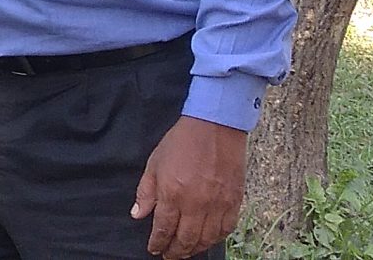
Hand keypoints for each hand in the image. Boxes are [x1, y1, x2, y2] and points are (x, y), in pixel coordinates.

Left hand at [133, 116, 247, 258]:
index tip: (154, 249)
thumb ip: (146, 192)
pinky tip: (208, 240)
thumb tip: (138, 215)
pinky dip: (216, 238)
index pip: (163, 228)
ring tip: (186, 251)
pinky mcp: (234, 201)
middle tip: (169, 255)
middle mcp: (195, 203)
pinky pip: (226, 229)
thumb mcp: (154, 163)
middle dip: (175, 251)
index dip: (157, 243)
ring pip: (206, 238)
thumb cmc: (181, 142)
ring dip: (195, 249)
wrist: (214, 126)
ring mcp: (217, 204)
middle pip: (185, 239)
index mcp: (172, 193)